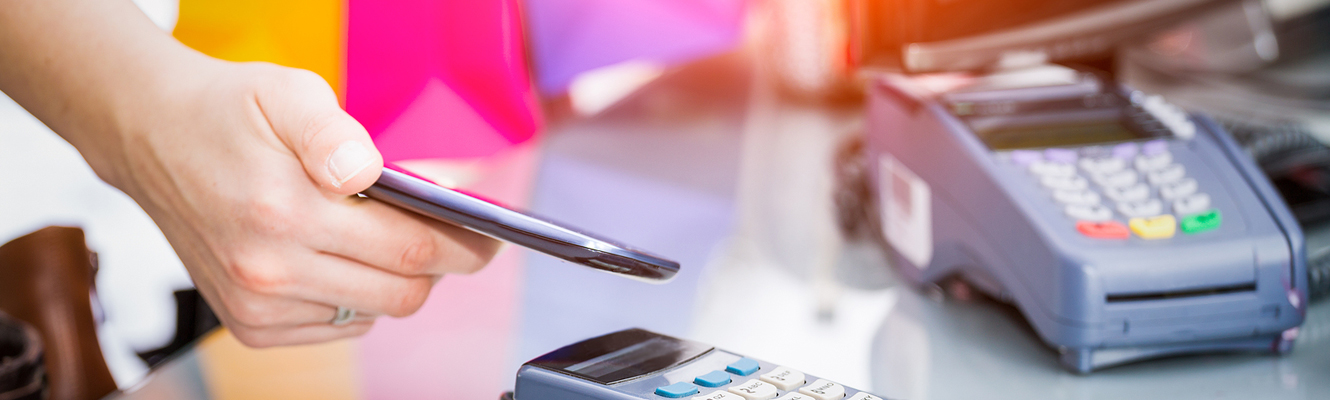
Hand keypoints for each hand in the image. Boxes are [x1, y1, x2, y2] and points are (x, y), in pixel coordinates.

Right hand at [100, 59, 501, 346]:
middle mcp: (269, 270)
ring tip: (381, 236)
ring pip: (374, 314)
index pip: (409, 251)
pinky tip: (342, 258)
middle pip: (400, 294)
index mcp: (285, 211)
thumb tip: (367, 171)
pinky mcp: (250, 325)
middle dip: (438, 268)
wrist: (151, 138)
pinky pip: (338, 328)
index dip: (463, 247)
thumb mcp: (287, 93)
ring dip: (394, 281)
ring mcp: (257, 305)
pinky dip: (357, 300)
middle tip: (452, 238)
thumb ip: (334, 133)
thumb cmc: (229, 112)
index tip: (490, 239)